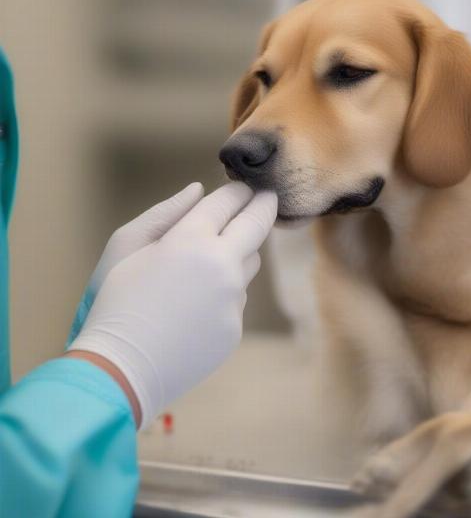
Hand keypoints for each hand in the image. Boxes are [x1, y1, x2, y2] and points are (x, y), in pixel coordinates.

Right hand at [67, 183, 277, 428]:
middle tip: (269, 197)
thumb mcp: (127, 246)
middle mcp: (222, 266)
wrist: (120, 369)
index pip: (228, 202)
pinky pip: (237, 299)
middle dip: (264, 205)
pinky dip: (224, 294)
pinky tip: (194, 307)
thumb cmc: (116, 301)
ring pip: (249, 264)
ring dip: (238, 254)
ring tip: (208, 264)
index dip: (238, 190)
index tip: (244, 186)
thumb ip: (167, 212)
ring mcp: (233, 299)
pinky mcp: (235, 327)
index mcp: (191, 240)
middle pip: (257, 225)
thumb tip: (199, 190)